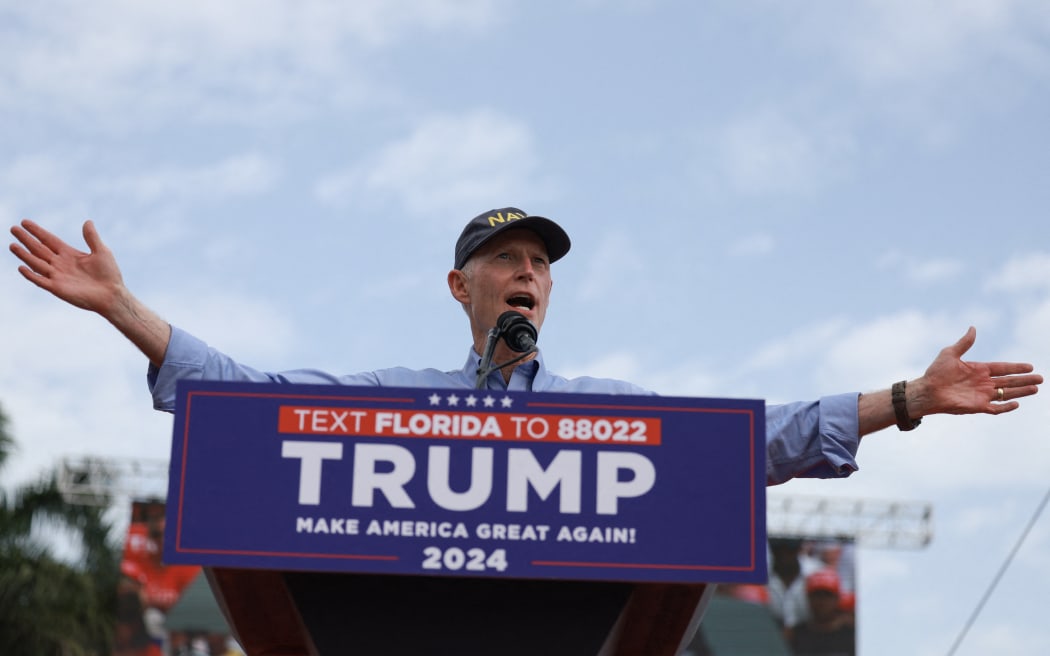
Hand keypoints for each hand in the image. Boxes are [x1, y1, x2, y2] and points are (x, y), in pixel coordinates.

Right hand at [10, 219, 171, 365]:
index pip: (49, 240)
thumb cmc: (109, 274)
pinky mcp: (57, 288)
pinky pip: (41, 281)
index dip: (37, 231)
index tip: (25, 222)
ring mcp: (57, 276)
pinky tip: (21, 267)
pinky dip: (31, 275)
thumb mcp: (101, 251)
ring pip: (36, 263)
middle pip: (39, 249)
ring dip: (24, 255)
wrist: (112, 295)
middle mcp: (60, 264)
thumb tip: (88, 221)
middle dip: (26, 239)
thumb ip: (92, 237)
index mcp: (69, 254)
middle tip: (13, 228)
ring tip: (12, 245)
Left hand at [911, 326, 1041, 415]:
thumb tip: (973, 328)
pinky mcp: (977, 406)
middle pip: (1009, 381)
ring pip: (1006, 394)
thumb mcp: (950, 353)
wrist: (926, 390)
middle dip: (1025, 380)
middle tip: (1041, 379)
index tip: (1030, 366)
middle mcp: (983, 383)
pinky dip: (1006, 407)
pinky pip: (995, 408)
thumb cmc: (935, 372)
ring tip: (1036, 389)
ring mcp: (981, 395)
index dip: (1016, 367)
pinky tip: (1016, 403)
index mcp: (979, 370)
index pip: (1003, 368)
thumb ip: (964, 342)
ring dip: (1021, 392)